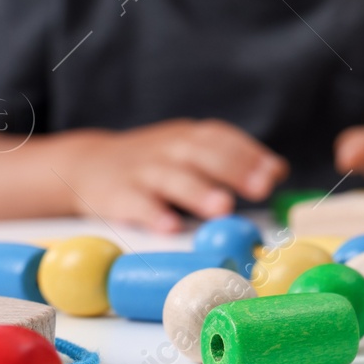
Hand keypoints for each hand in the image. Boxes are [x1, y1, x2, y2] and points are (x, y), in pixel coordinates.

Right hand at [53, 119, 287, 232]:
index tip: (275, 173)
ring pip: (173, 178)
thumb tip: (277, 171)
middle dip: (234, 170)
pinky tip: (170, 227)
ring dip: (199, 192)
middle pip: (204, 154)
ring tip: (223, 207)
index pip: (223, 138)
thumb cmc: (155, 162)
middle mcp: (170, 148)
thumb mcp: (189, 151)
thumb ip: (229, 160)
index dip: (250, 154)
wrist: (85, 163)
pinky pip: (136, 203)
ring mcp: (143, 170)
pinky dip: (153, 214)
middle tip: (261, 188)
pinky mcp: (117, 194)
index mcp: (190, 136)